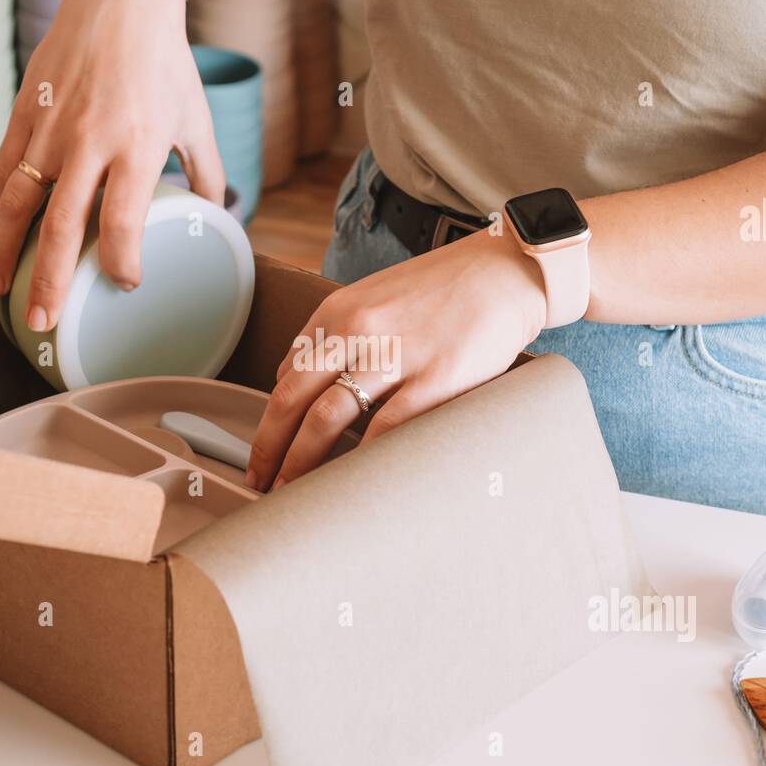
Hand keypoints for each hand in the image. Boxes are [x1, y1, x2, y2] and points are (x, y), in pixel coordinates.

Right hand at [0, 0, 224, 330]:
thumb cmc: (165, 62)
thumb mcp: (197, 119)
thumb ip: (208, 174)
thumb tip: (219, 219)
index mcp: (138, 144)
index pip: (123, 220)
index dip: (121, 261)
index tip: (125, 284)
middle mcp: (89, 141)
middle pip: (63, 226)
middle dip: (51, 281)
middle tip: (43, 324)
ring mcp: (51, 127)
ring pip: (19, 202)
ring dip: (7, 252)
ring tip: (3, 292)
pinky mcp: (24, 112)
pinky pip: (4, 170)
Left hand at [246, 228, 548, 490]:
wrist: (507, 272)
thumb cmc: (446, 289)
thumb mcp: (378, 300)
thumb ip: (342, 338)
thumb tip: (309, 386)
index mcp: (339, 312)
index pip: (286, 375)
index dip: (268, 421)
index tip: (263, 452)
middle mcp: (358, 330)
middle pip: (292, 399)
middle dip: (269, 449)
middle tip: (258, 484)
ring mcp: (395, 355)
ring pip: (327, 418)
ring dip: (302, 463)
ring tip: (292, 494)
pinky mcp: (435, 378)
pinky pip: (386, 429)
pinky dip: (362, 461)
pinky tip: (351, 483)